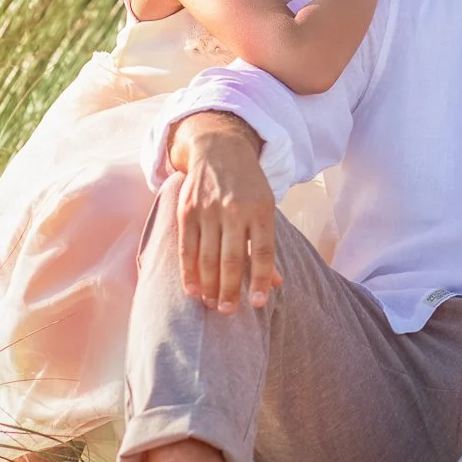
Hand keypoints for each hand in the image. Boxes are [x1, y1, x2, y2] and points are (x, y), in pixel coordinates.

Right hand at [170, 112, 279, 312]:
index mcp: (261, 210)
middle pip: (232, 259)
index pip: (263, 252)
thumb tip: (275, 282)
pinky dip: (188, 271)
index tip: (257, 303)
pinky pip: (187, 247)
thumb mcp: (266, 207)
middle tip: (228, 311)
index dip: (260, 279)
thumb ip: (267, 244)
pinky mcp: (187, 210)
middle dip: (229, 289)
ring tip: (211, 304)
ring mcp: (209, 210)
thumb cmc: (248, 186)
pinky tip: (192, 289)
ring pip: (208, 257)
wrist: (219, 150)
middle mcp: (235, 211)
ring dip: (208, 285)